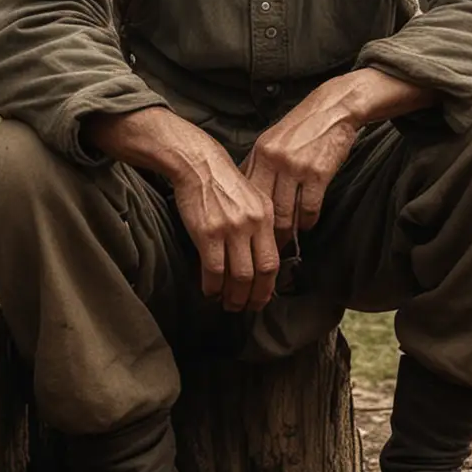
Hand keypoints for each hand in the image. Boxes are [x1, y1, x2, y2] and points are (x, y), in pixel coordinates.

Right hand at [169, 150, 280, 312]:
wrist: (198, 163)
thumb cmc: (223, 180)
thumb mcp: (253, 196)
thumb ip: (261, 223)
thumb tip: (261, 254)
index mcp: (266, 216)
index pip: (273, 261)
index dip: (268, 285)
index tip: (261, 297)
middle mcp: (252, 225)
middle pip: (259, 273)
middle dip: (253, 297)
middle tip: (246, 308)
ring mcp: (230, 229)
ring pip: (238, 276)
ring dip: (233, 296)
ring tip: (228, 304)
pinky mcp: (207, 233)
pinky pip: (214, 270)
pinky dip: (213, 286)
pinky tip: (210, 291)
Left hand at [243, 69, 434, 238]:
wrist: (333, 108)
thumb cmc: (301, 129)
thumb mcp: (271, 142)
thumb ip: (258, 167)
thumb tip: (242, 197)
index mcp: (259, 154)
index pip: (247, 196)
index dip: (249, 220)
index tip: (251, 236)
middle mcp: (273, 160)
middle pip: (265, 210)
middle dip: (268, 233)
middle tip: (270, 249)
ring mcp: (295, 166)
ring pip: (286, 214)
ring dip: (289, 232)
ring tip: (290, 240)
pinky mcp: (317, 172)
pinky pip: (309, 208)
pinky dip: (309, 220)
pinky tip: (309, 223)